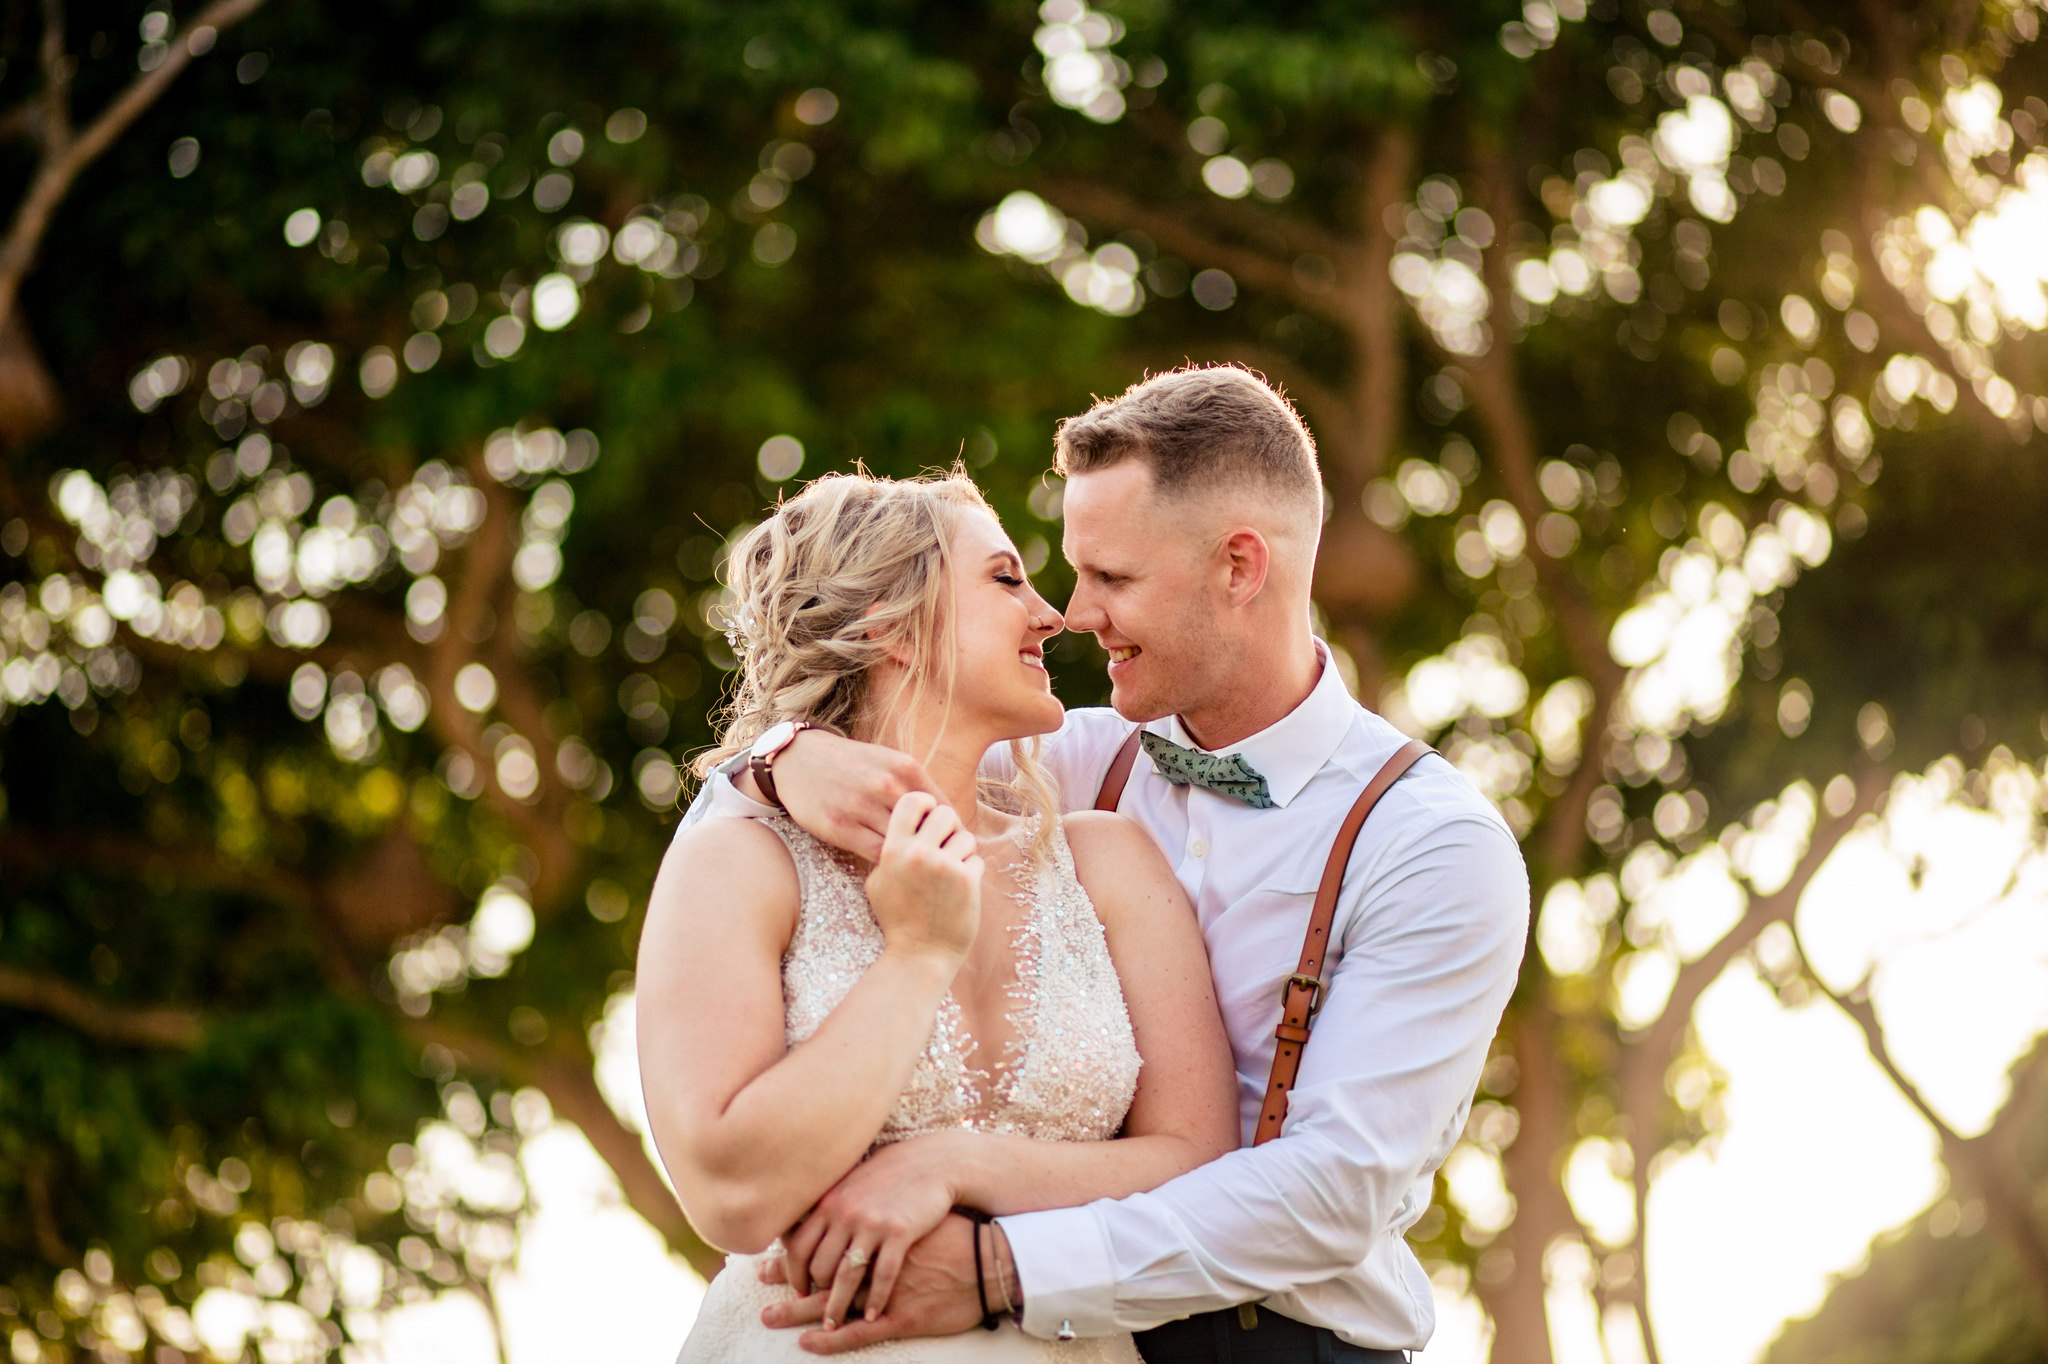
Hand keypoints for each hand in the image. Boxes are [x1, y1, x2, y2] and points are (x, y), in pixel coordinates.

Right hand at [761, 729, 938, 861]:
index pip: (942, 807)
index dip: (950, 830)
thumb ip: (916, 785)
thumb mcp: (888, 761)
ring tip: (919, 868)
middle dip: (935, 847)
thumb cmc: (851, 763)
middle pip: (926, 827)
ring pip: (902, 843)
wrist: (799, 759)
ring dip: (911, 857)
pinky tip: (891, 865)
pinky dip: (888, 862)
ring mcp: (861, 807)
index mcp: (904, 767)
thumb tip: (948, 817)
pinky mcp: (839, 827)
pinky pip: (876, 853)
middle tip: (941, 862)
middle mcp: (885, 785)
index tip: (952, 845)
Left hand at [779, 1134, 965, 1323]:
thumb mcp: (852, 1182)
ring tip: (836, 1323)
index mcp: (830, 1201)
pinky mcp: (901, 1231)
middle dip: (815, 1293)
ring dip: (838, 1305)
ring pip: (846, 1275)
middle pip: (818, 1265)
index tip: (799, 1288)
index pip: (797, 1246)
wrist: (933, 1162)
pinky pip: (883, 1274)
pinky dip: (875, 1298)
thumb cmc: (891, 1173)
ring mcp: (873, 1223)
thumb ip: (829, 1205)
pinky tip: (872, 1314)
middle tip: (819, 1307)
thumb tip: (803, 1224)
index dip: (793, 1273)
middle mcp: (846, 1212)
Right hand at [865, 794, 981, 962]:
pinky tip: (959, 890)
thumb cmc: (898, 919)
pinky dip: (972, 871)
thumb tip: (905, 820)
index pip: (911, 800)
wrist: (920, 956)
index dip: (924, 804)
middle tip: (944, 847)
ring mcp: (944, 866)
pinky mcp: (968, 880)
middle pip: (944, 812)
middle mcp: (918, 854)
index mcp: (892, 850)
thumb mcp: (878, 882)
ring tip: (950, 874)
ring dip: (962, 851)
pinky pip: (977, 858)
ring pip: (965, 835)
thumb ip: (888, 850)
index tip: (928, 817)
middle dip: (948, 828)